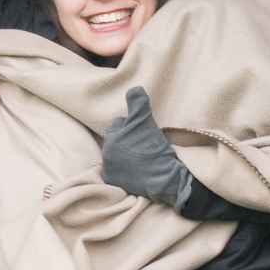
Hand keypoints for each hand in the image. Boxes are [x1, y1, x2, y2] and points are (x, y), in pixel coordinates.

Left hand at [101, 86, 193, 206]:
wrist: (164, 179)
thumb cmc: (155, 149)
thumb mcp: (146, 122)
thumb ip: (138, 103)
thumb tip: (134, 88)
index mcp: (112, 138)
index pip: (119, 123)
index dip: (133, 126)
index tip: (143, 134)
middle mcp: (106, 154)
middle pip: (116, 138)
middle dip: (127, 139)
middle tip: (143, 146)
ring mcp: (109, 169)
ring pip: (116, 153)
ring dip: (125, 153)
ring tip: (142, 157)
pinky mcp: (113, 181)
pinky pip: (116, 169)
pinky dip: (124, 168)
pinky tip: (136, 168)